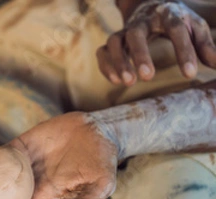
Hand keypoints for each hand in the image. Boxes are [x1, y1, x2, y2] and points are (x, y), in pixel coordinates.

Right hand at [97, 0, 215, 85]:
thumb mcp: (194, 27)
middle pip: (135, 34)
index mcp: (167, 14)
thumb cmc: (176, 21)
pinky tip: (116, 81)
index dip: (184, 52)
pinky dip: (106, 66)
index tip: (190, 74)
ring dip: (118, 62)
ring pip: (114, 42)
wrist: (150, 6)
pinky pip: (102, 52)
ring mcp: (124, 31)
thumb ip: (204, 45)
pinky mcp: (112, 41)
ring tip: (128, 82)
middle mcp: (141, 21)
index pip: (176, 30)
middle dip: (140, 55)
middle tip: (148, 77)